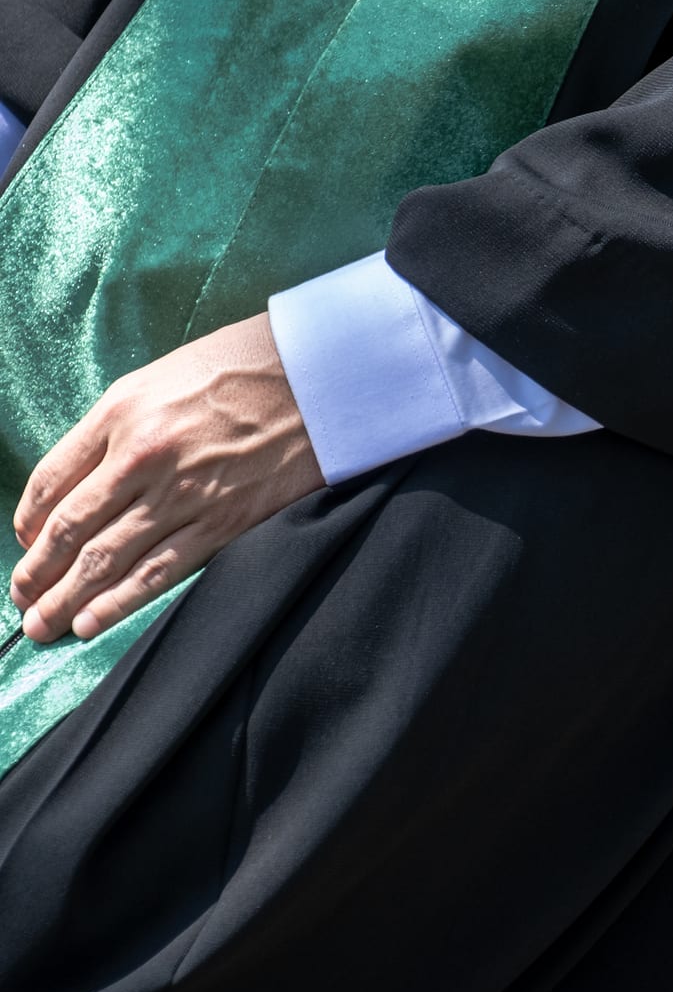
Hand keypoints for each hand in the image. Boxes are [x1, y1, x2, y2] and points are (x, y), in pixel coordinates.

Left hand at [9, 314, 323, 642]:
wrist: (323, 377)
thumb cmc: (245, 367)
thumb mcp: (163, 377)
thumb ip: (119, 424)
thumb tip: (85, 479)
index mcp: (121, 413)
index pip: (53, 481)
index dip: (30, 521)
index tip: (26, 543)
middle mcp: (144, 456)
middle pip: (71, 528)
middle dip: (38, 572)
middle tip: (21, 600)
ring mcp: (185, 493)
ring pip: (107, 558)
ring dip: (66, 597)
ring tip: (42, 624)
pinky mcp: (225, 521)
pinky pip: (160, 571)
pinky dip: (119, 602)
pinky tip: (90, 622)